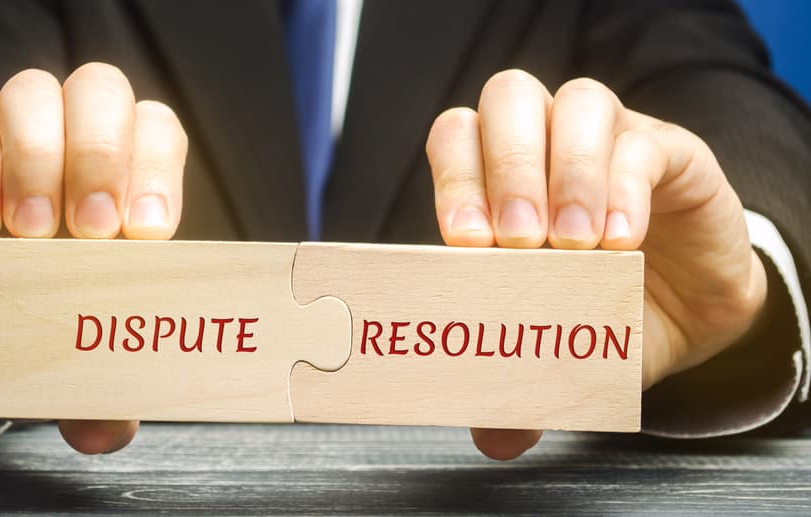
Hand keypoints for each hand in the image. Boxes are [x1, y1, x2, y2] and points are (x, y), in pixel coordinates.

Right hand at [0, 62, 187, 453]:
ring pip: (33, 92)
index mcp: (124, 180)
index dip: (159, 168)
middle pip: (101, 91)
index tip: (150, 235)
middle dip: (104, 153)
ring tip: (30, 236)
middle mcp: (73, 147)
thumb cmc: (39, 321)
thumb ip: (99, 391)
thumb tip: (107, 435)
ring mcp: (11, 144)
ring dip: (40, 159)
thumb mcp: (74, 356)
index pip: (157, 132)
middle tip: (96, 233)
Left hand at [425, 69, 766, 459]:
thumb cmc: (606, 308)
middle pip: (508, 98)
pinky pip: (641, 144)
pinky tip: (621, 244)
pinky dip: (624, 191)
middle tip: (516, 243)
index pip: (458, 137)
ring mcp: (609, 137)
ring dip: (567, 175)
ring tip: (575, 247)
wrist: (692, 306)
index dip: (454, 179)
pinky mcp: (668, 150)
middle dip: (505, 169)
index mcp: (502, 174)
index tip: (464, 243)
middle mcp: (549, 141)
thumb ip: (522, 383)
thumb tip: (493, 437)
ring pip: (577, 103)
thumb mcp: (560, 347)